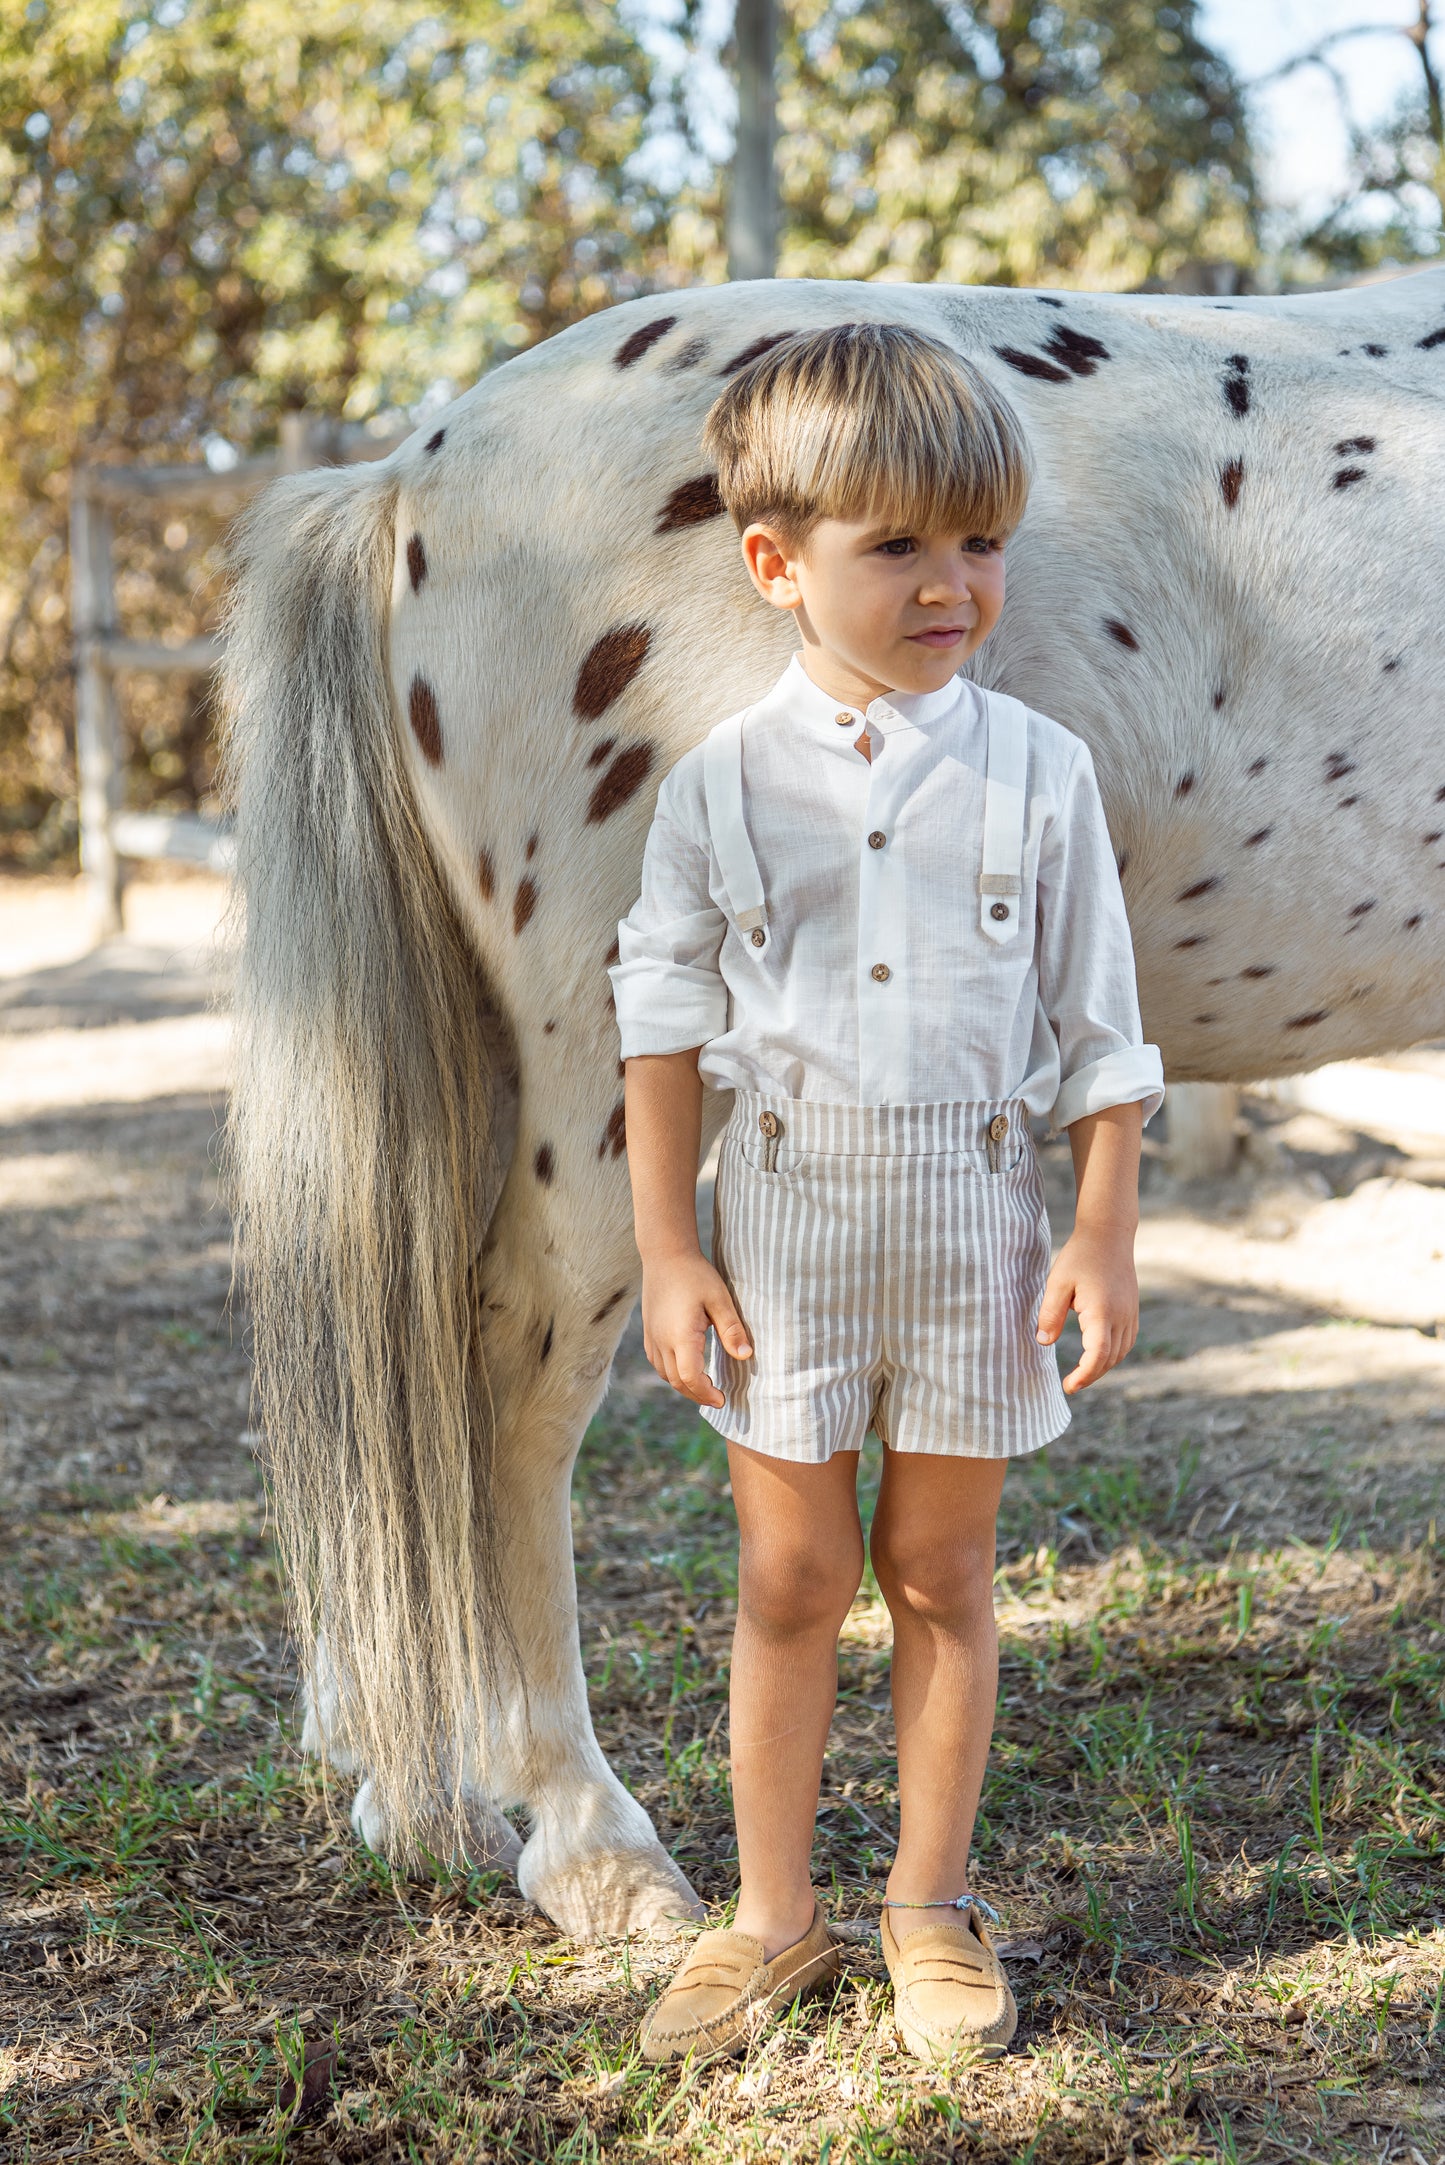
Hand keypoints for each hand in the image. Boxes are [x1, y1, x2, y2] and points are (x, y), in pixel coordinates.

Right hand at [641, 1250, 752, 1407]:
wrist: (665, 1255)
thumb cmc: (695, 1274)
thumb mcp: (720, 1299)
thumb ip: (732, 1330)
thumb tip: (746, 1356)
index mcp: (680, 1336)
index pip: (690, 1378)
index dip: (706, 1393)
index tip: (722, 1399)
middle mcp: (661, 1341)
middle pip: (677, 1382)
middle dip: (698, 1394)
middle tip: (718, 1398)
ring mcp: (651, 1338)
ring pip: (665, 1375)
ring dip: (684, 1385)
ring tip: (704, 1386)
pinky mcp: (648, 1333)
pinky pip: (658, 1363)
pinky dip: (673, 1374)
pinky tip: (686, 1369)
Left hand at [1035, 1224, 1138, 1393]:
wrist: (1109, 1234)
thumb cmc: (1080, 1256)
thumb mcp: (1057, 1283)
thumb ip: (1050, 1314)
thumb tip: (1043, 1342)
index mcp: (1102, 1313)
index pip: (1097, 1356)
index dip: (1084, 1376)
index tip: (1068, 1386)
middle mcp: (1121, 1317)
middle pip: (1110, 1359)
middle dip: (1091, 1375)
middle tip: (1070, 1384)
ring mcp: (1130, 1314)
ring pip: (1121, 1352)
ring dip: (1103, 1366)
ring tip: (1082, 1372)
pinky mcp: (1132, 1310)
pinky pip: (1127, 1341)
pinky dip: (1113, 1354)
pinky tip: (1099, 1354)